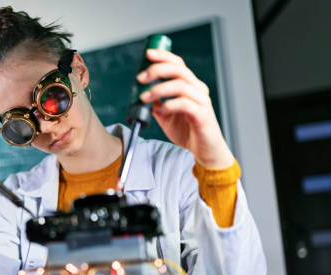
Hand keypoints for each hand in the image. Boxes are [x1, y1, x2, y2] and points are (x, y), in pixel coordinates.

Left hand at [137, 49, 234, 167]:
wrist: (203, 151)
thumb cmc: (187, 131)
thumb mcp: (165, 115)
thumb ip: (156, 103)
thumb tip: (141, 94)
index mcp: (190, 86)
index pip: (178, 64)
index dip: (163, 56)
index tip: (147, 54)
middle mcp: (197, 90)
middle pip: (179, 70)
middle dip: (157, 70)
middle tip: (140, 78)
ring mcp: (202, 102)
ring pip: (181, 85)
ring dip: (159, 89)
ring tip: (144, 97)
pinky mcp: (202, 115)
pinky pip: (186, 104)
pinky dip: (170, 105)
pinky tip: (161, 111)